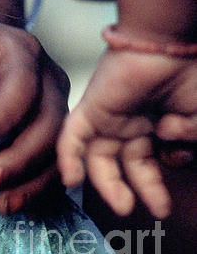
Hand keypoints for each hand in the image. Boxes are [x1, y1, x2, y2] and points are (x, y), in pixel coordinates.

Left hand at [0, 19, 69, 214]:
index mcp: (19, 51)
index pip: (20, 86)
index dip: (0, 118)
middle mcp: (48, 76)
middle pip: (48, 122)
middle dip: (18, 158)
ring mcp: (58, 102)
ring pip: (60, 147)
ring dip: (34, 180)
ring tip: (2, 203)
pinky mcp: (57, 127)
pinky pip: (58, 160)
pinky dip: (42, 186)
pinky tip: (18, 202)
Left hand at [58, 49, 196, 218]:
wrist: (166, 43)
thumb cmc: (188, 73)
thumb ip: (188, 141)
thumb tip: (171, 154)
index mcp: (155, 122)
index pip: (149, 160)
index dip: (157, 182)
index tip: (164, 203)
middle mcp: (130, 121)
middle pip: (126, 163)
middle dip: (141, 189)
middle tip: (155, 210)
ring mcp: (109, 116)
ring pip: (100, 157)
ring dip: (109, 185)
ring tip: (124, 207)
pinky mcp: (91, 108)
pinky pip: (72, 138)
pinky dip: (68, 159)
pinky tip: (71, 181)